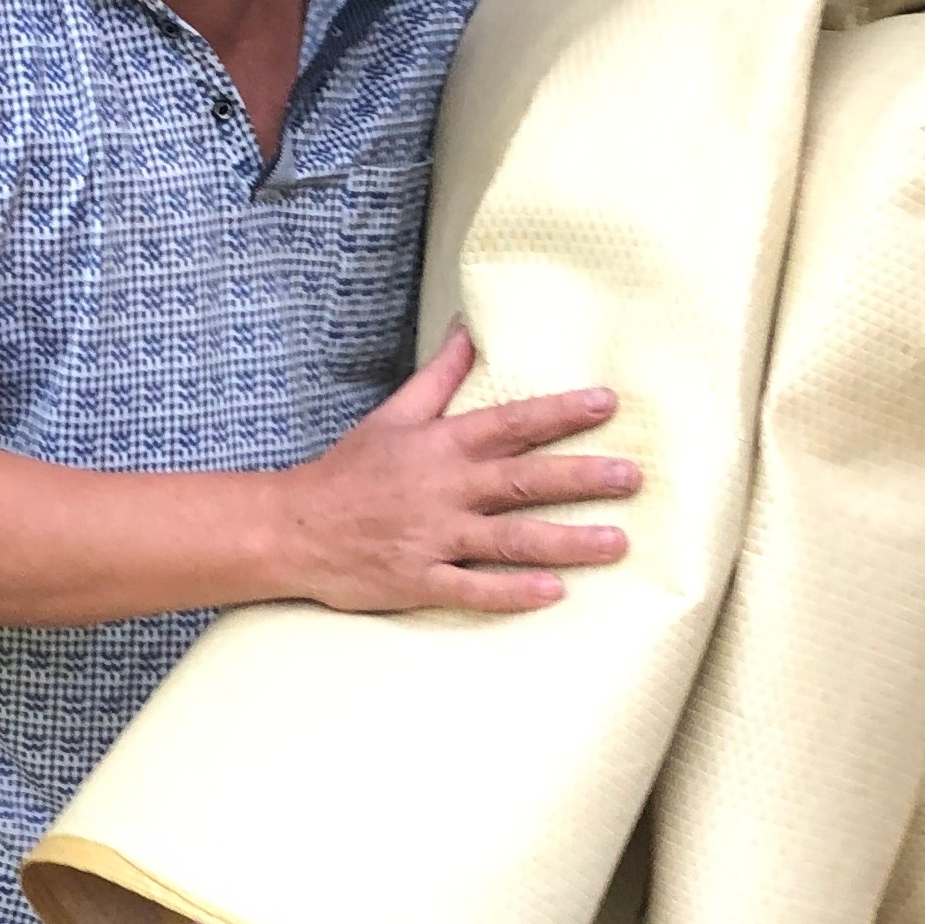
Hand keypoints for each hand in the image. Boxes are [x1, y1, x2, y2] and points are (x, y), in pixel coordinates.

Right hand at [278, 324, 636, 613]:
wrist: (293, 527)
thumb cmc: (348, 470)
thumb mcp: (394, 415)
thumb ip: (440, 379)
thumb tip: (468, 331)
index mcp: (440, 446)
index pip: (511, 423)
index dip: (560, 412)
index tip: (607, 403)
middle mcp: (443, 490)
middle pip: (523, 481)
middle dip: (581, 478)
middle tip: (631, 476)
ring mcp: (432, 538)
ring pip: (510, 540)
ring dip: (567, 541)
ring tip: (617, 542)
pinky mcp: (418, 581)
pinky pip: (473, 589)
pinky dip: (512, 593)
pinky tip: (554, 593)